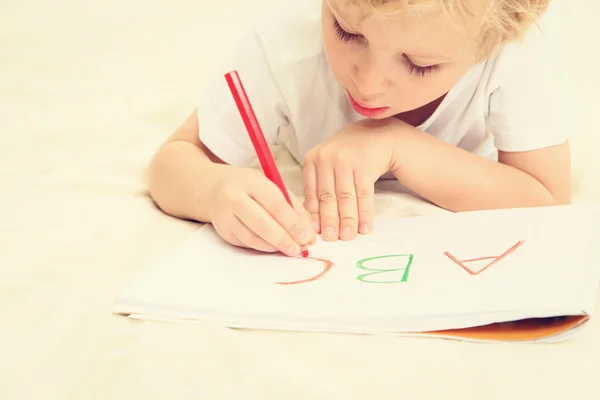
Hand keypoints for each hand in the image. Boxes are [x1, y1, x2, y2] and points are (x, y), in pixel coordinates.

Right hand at [209, 168, 315, 256]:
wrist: (214, 188)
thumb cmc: (250, 186)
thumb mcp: (270, 185)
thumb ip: (291, 205)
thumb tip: (308, 230)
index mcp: (251, 181)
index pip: (275, 204)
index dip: (293, 223)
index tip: (307, 237)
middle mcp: (234, 197)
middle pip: (262, 223)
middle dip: (284, 239)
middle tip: (299, 249)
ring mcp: (225, 215)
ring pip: (253, 237)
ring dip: (274, 246)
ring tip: (290, 249)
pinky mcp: (223, 231)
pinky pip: (246, 243)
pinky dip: (263, 247)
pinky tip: (275, 247)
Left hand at [303, 118, 401, 241]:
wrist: (376, 135)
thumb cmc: (347, 154)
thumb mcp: (326, 163)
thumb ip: (318, 186)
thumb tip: (313, 221)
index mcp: (312, 159)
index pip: (311, 192)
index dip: (314, 215)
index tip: (315, 233)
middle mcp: (327, 158)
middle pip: (328, 197)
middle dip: (330, 221)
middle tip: (331, 239)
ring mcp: (346, 160)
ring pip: (346, 198)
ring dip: (348, 221)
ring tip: (349, 237)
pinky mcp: (365, 165)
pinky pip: (364, 194)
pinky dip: (365, 213)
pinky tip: (365, 227)